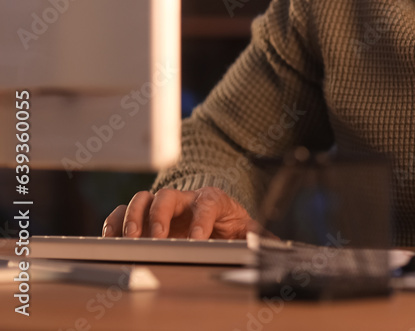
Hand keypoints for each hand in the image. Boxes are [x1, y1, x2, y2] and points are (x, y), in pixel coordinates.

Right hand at [102, 187, 260, 238]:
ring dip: (134, 217)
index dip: (202, 219)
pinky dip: (115, 221)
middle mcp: (184, 199)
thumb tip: (276, 245)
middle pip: (169, 196)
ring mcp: (163, 207)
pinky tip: (112, 238)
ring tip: (131, 238)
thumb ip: (258, 237)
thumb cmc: (228, 224)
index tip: (197, 238)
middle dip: (160, 215)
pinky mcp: (144, 217)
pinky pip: (124, 212)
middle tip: (158, 238)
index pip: (207, 203)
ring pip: (144, 199)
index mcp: (212, 200)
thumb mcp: (246, 229)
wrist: (214, 217)